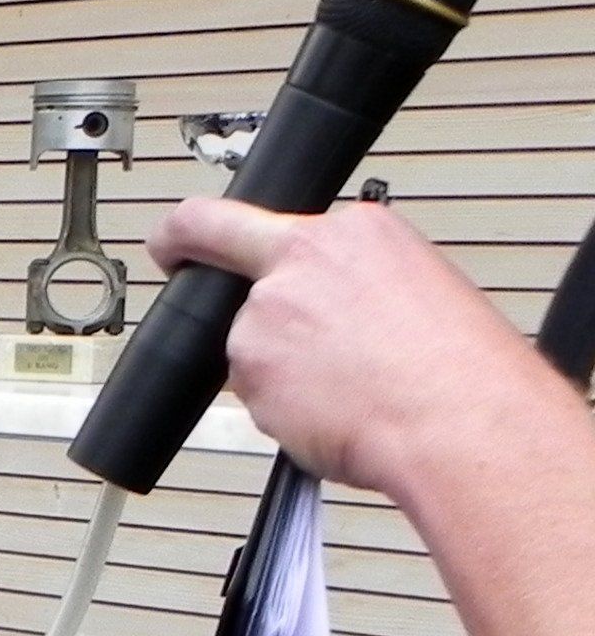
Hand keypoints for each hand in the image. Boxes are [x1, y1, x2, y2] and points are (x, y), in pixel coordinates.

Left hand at [149, 198, 572, 503]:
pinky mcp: (250, 369)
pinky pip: (258, 393)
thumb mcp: (418, 287)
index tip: (174, 239)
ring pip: (250, 345)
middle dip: (200, 273)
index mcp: (351, 232)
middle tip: (208, 289)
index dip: (193, 232)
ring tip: (349, 390)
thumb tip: (329, 305)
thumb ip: (350, 282)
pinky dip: (286, 408)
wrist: (461, 422)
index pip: (244, 213)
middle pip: (225, 272)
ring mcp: (265, 316)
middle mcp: (298, 264)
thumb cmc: (461, 369)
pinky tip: (335, 412)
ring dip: (281, 370)